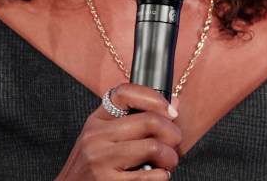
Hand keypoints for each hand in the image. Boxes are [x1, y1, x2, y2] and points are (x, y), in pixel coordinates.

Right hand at [55, 84, 181, 179]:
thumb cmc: (92, 166)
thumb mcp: (104, 137)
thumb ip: (135, 120)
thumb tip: (173, 105)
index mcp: (97, 120)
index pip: (125, 93)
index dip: (154, 97)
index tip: (170, 111)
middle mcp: (97, 137)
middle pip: (150, 120)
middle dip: (173, 133)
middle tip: (174, 144)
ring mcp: (101, 160)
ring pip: (154, 147)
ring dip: (170, 157)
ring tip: (168, 163)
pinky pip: (150, 176)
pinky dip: (162, 176)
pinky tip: (158, 176)